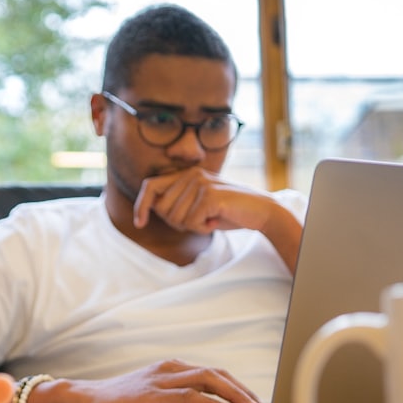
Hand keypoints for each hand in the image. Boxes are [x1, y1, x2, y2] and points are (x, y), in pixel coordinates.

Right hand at [67, 359, 268, 402]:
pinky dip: (210, 402)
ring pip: (207, 380)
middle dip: (244, 392)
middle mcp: (171, 369)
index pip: (216, 376)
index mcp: (175, 370)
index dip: (240, 390)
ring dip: (235, 396)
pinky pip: (187, 395)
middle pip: (217, 374)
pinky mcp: (152, 393)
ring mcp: (161, 379)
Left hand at [133, 167, 272, 233]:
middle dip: (178, 223)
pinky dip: (203, 229)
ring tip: (211, 218)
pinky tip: (216, 221)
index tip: (139, 224)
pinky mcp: (209, 195)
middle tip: (199, 221)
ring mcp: (200, 183)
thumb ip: (177, 203)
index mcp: (186, 174)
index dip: (141, 206)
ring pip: (176, 218)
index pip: (150, 186)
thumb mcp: (199, 205)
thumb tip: (151, 209)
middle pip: (162, 209)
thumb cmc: (228, 211)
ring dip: (193, 226)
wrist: (262, 211)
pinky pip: (192, 222)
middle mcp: (191, 175)